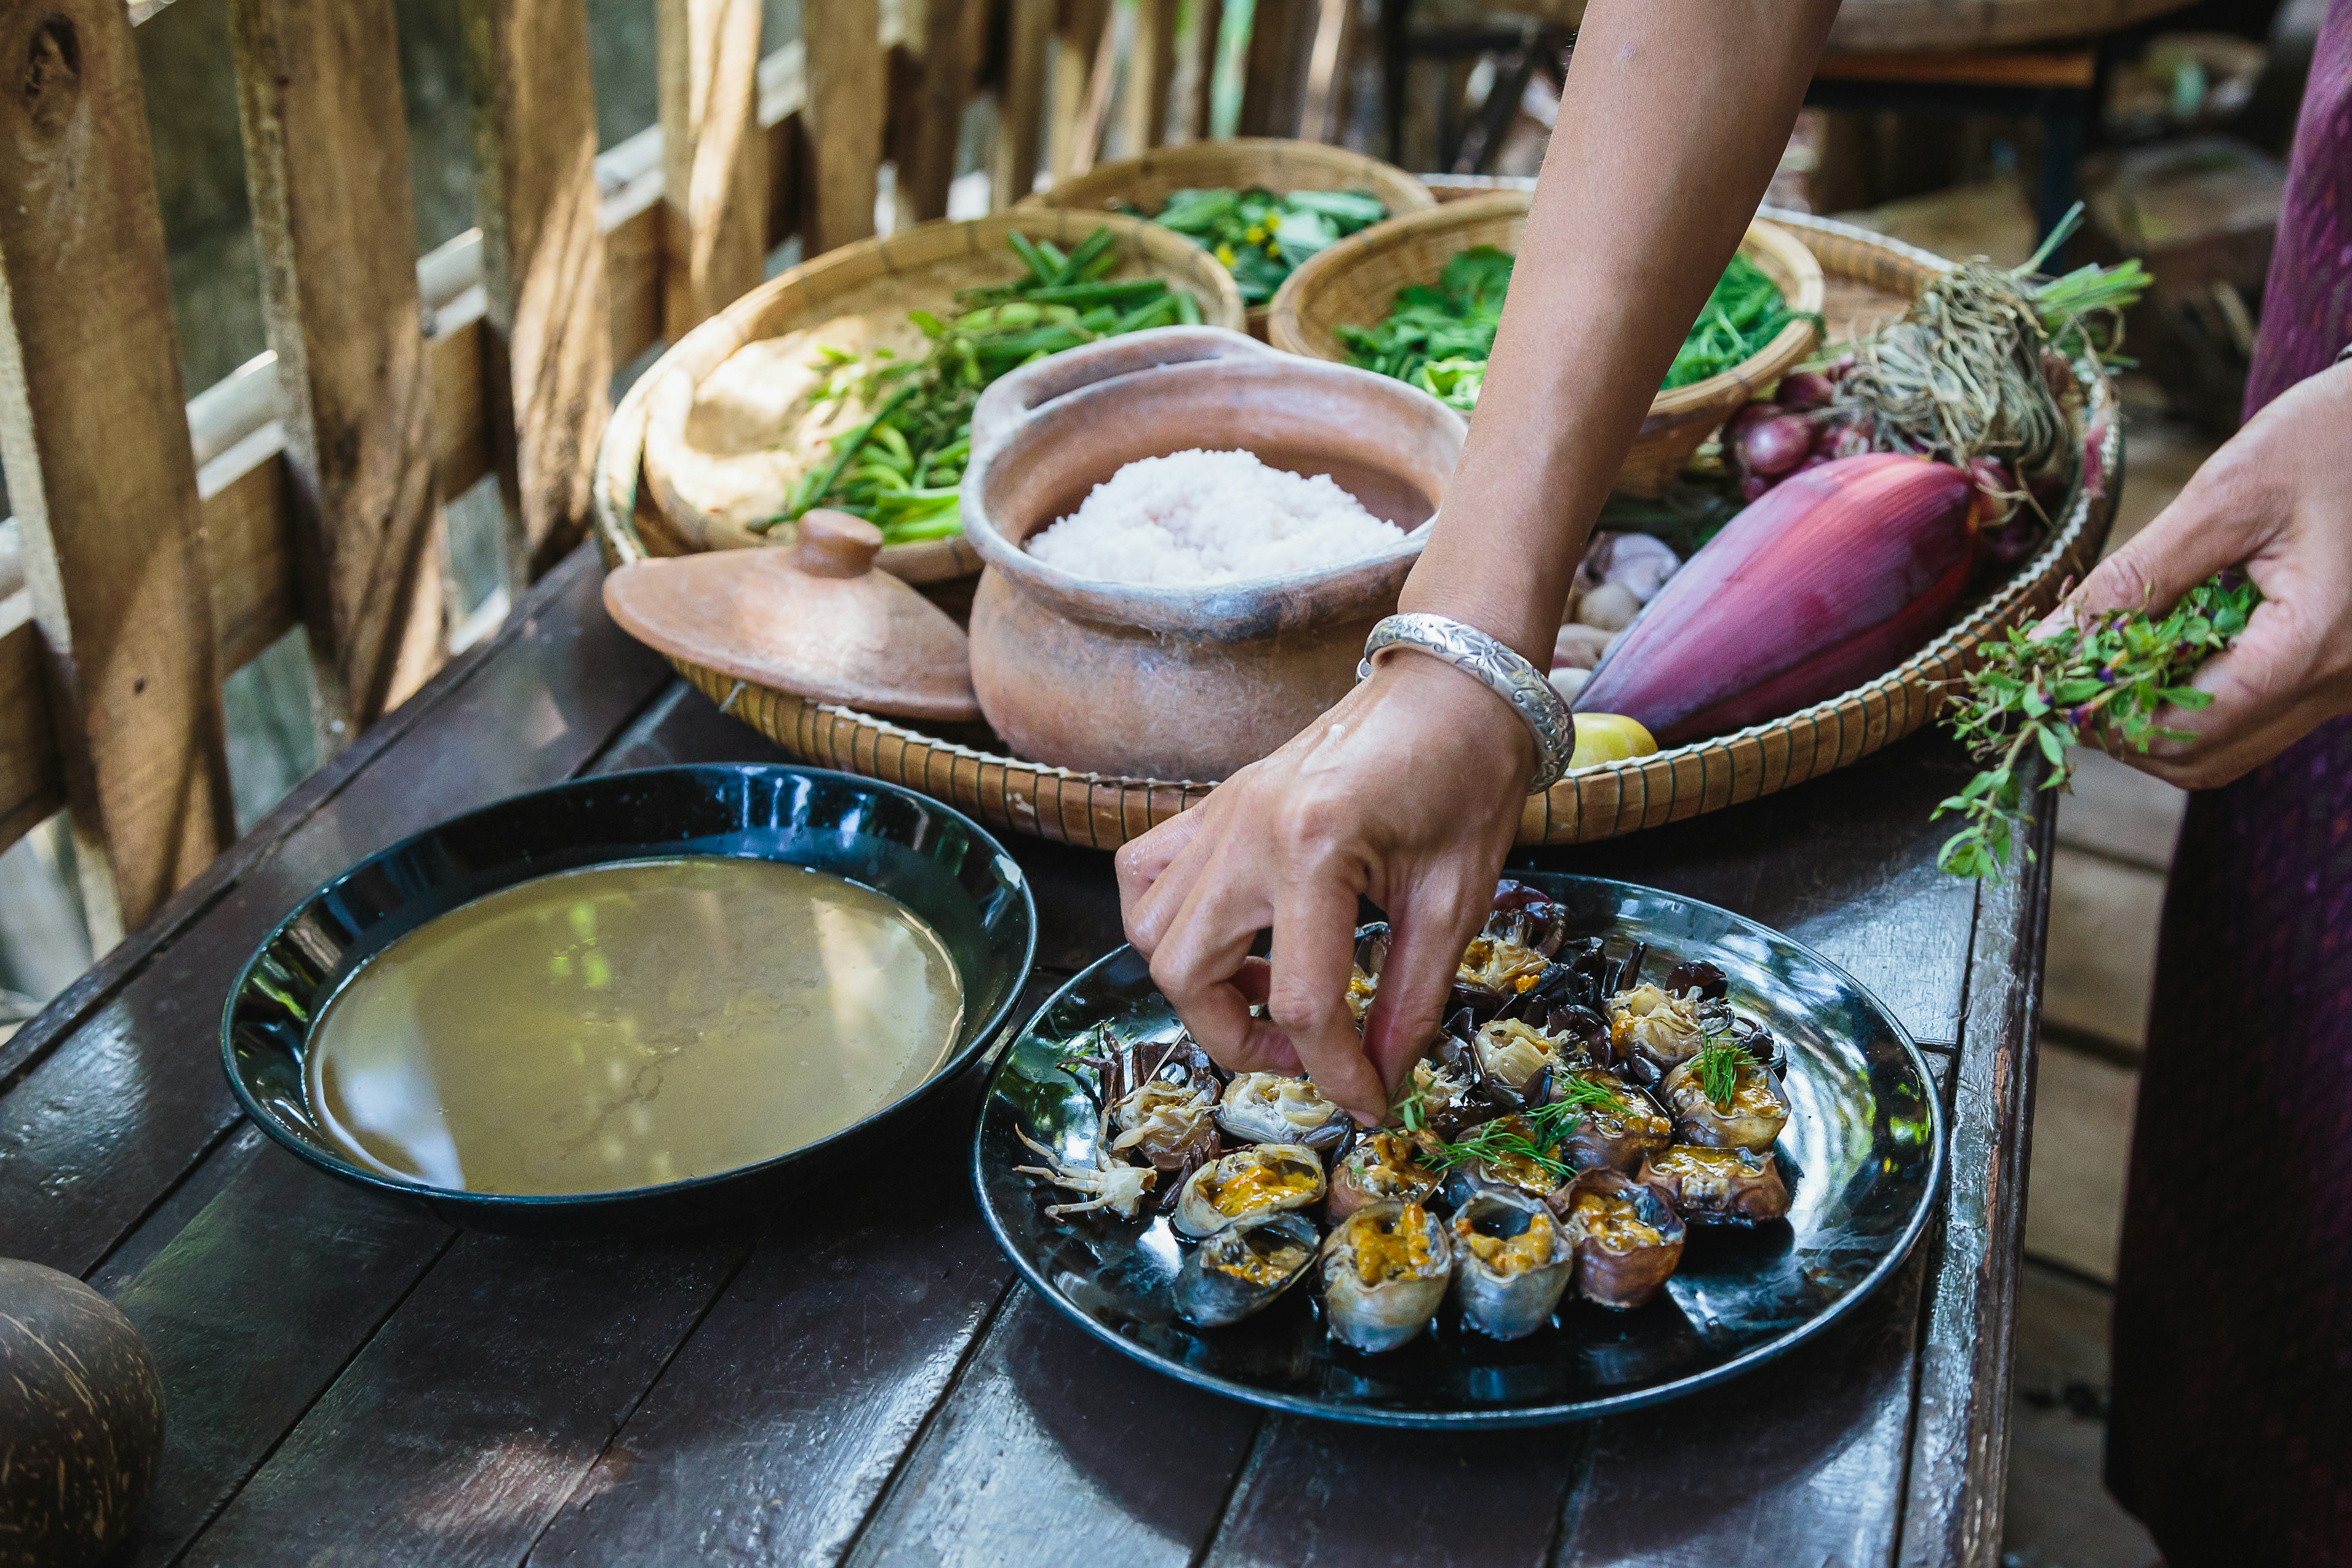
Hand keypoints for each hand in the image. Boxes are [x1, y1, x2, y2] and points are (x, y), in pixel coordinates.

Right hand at [1114, 654, 1531, 1119]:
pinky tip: (1230, 938)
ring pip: (1149, 931)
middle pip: (1188, 975)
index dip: (1335, 1073)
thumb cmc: (1468, 776)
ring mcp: (1220, 813)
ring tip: (1269, 994)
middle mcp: (1246, 830)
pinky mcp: (1216, 804)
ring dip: (1198, 986)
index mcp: (1315, 848)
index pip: (1300, 1003)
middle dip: (1242, 1042)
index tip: (1369, 1102)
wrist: (1453, 684)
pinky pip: (1146, 874)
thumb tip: (1381, 1080)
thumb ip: (1412, 1000)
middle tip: (1310, 1054)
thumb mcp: (1457, 901)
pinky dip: (1167, 923)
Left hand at [2060, 362, 2351, 788]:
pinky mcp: (2337, 673)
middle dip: (2124, 724)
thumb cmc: (2333, 440)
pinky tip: (2163, 648)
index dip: (2107, 715)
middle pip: (2202, 756)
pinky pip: (2254, 718)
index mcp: (2316, 642)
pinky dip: (2196, 699)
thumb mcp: (2223, 498)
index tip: (2053, 681)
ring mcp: (2344, 686)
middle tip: (2072, 670)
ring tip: (2111, 656)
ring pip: (2226, 749)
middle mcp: (2341, 683)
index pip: (2189, 726)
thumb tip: (2046, 643)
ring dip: (2156, 718)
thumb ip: (2132, 578)